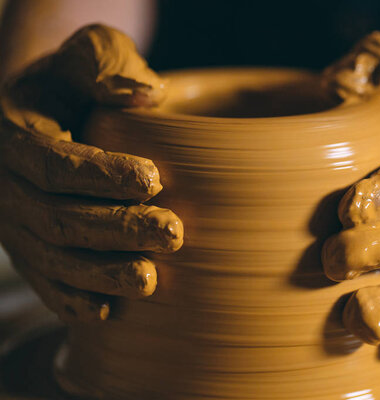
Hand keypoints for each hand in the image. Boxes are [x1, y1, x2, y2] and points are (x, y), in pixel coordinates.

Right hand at [0, 25, 182, 322]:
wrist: (44, 114)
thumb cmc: (75, 83)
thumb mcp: (86, 55)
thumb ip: (105, 65)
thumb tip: (146, 93)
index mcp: (14, 135)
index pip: (53, 161)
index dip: (100, 173)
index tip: (153, 179)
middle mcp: (7, 186)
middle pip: (58, 217)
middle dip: (117, 229)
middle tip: (174, 233)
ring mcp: (16, 225)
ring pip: (53, 259)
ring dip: (102, 273)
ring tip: (150, 279)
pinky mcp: (31, 251)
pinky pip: (46, 284)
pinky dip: (75, 300)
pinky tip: (110, 312)